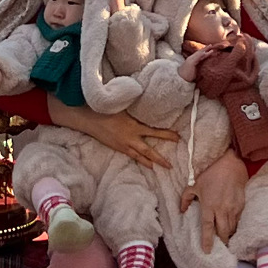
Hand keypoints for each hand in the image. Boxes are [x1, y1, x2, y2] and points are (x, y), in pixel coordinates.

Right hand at [54, 101, 177, 168]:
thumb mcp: (124, 105)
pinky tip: (145, 164)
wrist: (89, 118)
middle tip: (170, 165)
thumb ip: (137, 106)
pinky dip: (139, 160)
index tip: (178, 138)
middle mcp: (131, 138)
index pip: (155, 132)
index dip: (167, 135)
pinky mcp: (117, 147)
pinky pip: (131, 156)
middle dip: (161, 158)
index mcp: (134, 126)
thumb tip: (149, 100)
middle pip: (149, 150)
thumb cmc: (107, 108)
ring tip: (161, 167)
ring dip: (151, 162)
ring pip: (141, 156)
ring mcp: (124, 145)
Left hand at [182, 151, 247, 247]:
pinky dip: (235, 226)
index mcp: (209, 205)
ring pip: (232, 228)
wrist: (231, 164)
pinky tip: (232, 227)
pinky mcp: (241, 205)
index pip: (208, 227)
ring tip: (226, 238)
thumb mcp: (195, 184)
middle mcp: (222, 209)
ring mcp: (233, 208)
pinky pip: (238, 220)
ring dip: (228, 234)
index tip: (207, 251)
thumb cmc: (211, 173)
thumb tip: (181, 211)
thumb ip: (186, 198)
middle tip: (219, 246)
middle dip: (221, 241)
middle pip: (223, 232)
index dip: (207, 241)